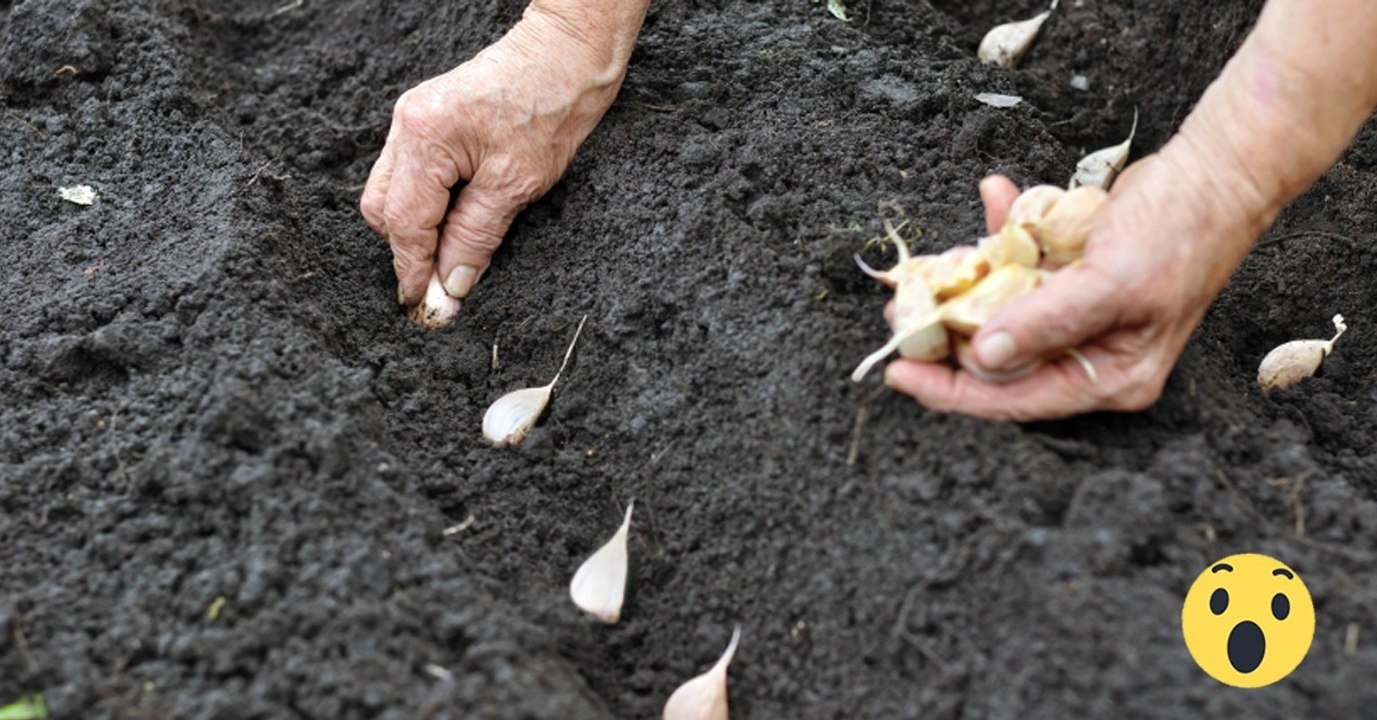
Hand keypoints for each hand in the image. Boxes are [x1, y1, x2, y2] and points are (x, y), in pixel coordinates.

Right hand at [360, 9, 628, 305]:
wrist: (568, 54)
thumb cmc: (551, 107)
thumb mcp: (516, 184)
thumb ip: (475, 236)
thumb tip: (450, 283)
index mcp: (424, 137)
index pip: (404, 222)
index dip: (412, 269)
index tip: (422, 306)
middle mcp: (408, 125)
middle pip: (383, 208)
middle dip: (406, 250)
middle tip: (438, 286)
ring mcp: (414, 120)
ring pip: (393, 193)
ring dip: (416, 229)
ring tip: (450, 256)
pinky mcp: (429, 120)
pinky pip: (411, 175)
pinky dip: (427, 205)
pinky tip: (454, 222)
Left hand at [883, 154, 1266, 420]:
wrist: (1218, 169)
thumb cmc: (1181, 231)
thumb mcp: (1113, 282)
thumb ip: (1048, 322)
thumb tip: (984, 357)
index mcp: (1109, 377)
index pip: (1014, 400)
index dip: (951, 391)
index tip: (898, 371)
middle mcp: (1090, 354)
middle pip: (998, 361)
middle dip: (944, 335)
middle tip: (900, 311)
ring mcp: (1077, 316)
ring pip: (999, 314)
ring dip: (963, 285)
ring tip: (924, 269)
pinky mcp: (1069, 277)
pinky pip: (1018, 268)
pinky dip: (999, 237)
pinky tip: (994, 196)